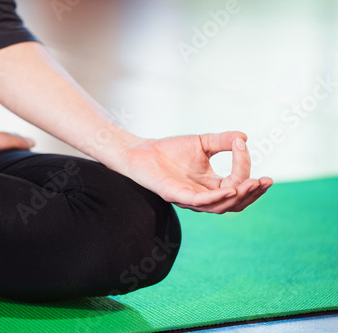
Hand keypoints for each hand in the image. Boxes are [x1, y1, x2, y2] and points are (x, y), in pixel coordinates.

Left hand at [119, 131, 272, 212]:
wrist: (143, 150)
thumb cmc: (171, 150)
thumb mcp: (202, 143)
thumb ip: (222, 141)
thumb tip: (245, 137)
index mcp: (211, 185)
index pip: (236, 183)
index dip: (245, 168)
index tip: (244, 144)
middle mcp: (203, 196)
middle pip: (234, 203)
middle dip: (252, 193)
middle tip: (265, 181)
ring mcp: (190, 199)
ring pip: (221, 206)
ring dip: (239, 196)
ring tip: (252, 183)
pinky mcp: (176, 196)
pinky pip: (200, 202)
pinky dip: (217, 197)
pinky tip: (230, 188)